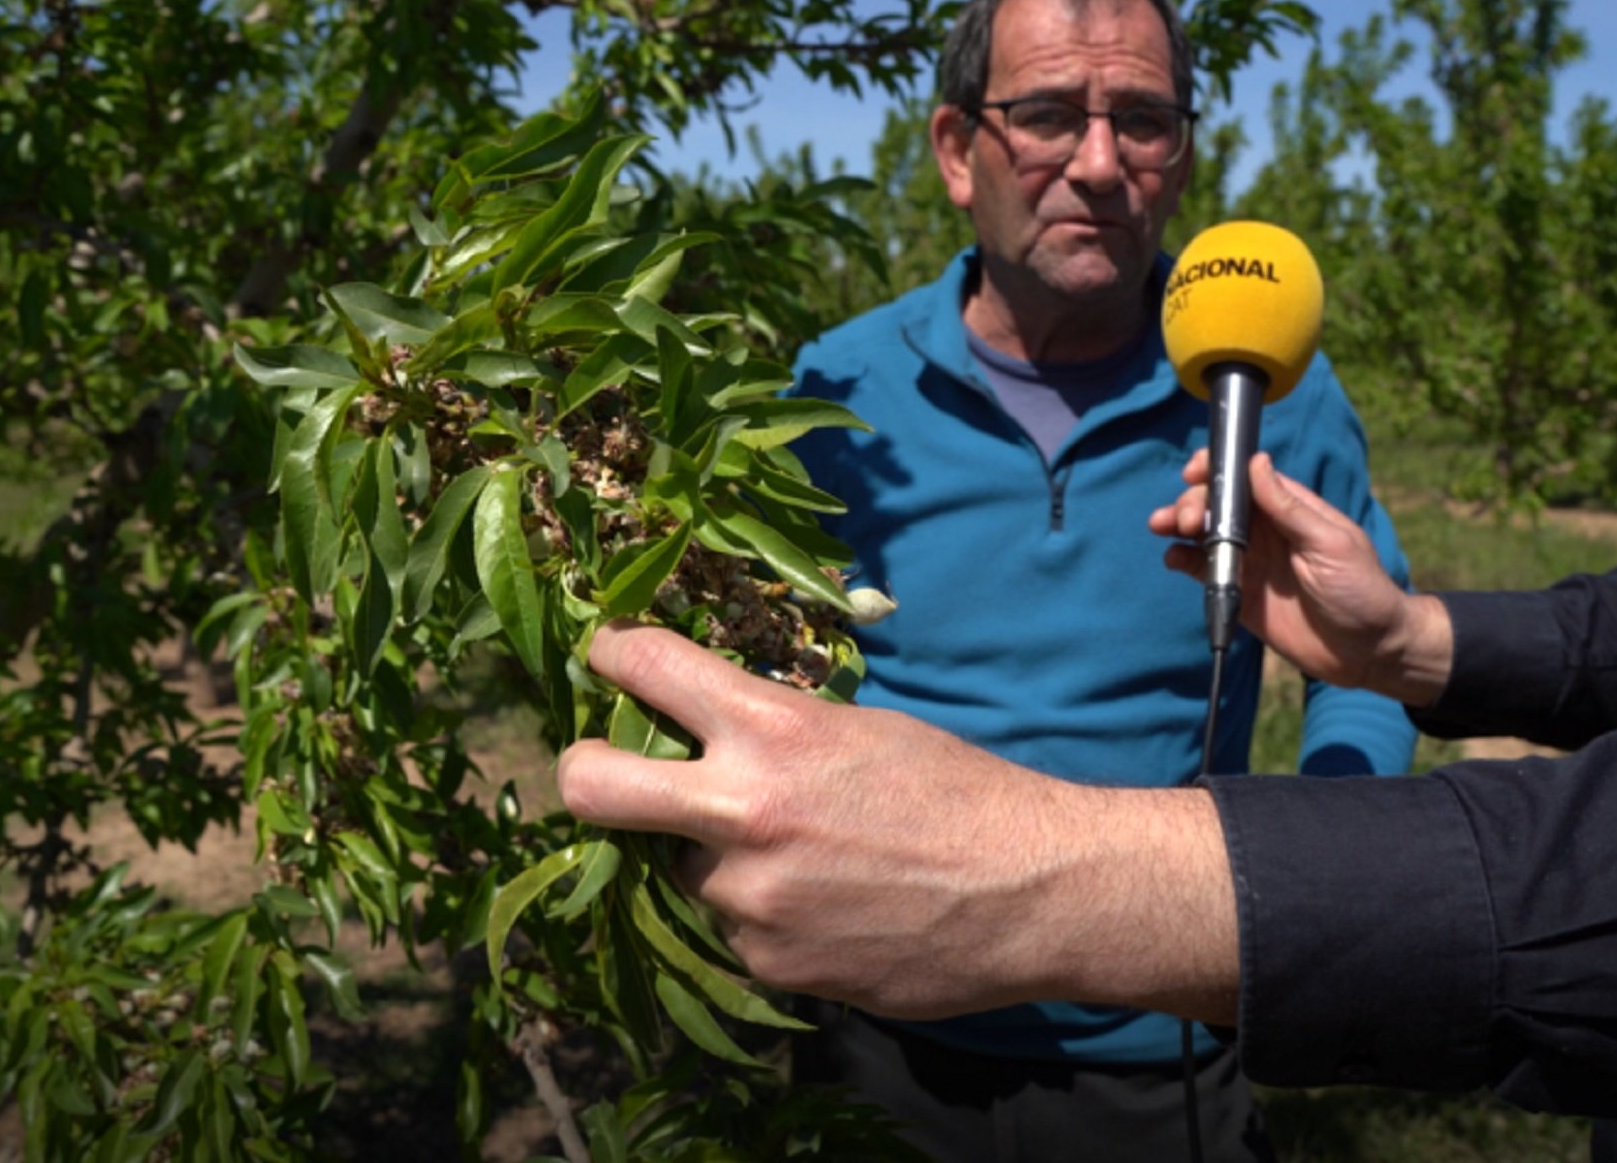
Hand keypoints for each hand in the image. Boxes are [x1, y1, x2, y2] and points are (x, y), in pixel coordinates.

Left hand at [557, 622, 1239, 1021]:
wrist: (1035, 893)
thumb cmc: (960, 791)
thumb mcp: (861, 729)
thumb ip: (772, 728)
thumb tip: (702, 726)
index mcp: (772, 730)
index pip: (646, 666)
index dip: (612, 653)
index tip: (607, 656)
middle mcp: (741, 813)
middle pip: (588, 785)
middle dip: (581, 768)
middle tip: (602, 768)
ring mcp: (748, 899)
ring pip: (680, 869)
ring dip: (717, 860)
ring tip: (803, 859)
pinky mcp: (768, 964)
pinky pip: (734, 929)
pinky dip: (765, 916)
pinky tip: (831, 906)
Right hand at [1148, 451, 1452, 705]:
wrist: (1367, 650)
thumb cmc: (1361, 591)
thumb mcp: (1329, 544)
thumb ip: (1289, 508)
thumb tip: (1257, 462)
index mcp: (1290, 510)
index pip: (1246, 477)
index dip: (1216, 470)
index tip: (1194, 472)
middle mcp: (1266, 531)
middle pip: (1217, 504)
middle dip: (1194, 503)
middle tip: (1187, 520)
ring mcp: (1250, 561)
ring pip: (1203, 533)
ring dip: (1178, 525)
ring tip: (1163, 527)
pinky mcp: (1239, 593)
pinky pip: (1204, 571)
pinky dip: (1183, 561)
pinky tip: (1173, 559)